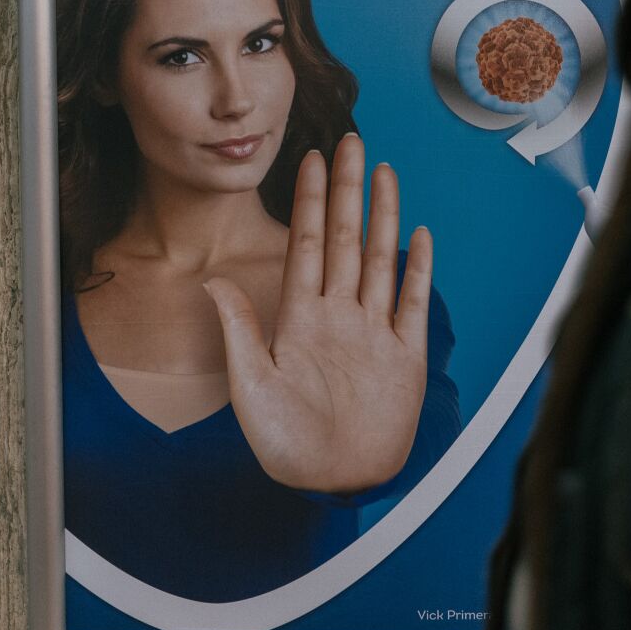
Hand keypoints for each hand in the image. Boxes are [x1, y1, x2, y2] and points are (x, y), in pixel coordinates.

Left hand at [204, 133, 433, 492]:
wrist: (332, 485)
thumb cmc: (286, 446)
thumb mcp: (250, 386)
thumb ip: (240, 330)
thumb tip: (213, 281)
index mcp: (299, 320)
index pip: (304, 245)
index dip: (307, 201)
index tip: (308, 160)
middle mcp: (338, 317)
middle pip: (344, 239)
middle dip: (347, 191)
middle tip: (351, 143)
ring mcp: (373, 333)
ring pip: (378, 260)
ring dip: (382, 216)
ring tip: (384, 173)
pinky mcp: (404, 357)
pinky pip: (411, 304)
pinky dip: (417, 269)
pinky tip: (417, 235)